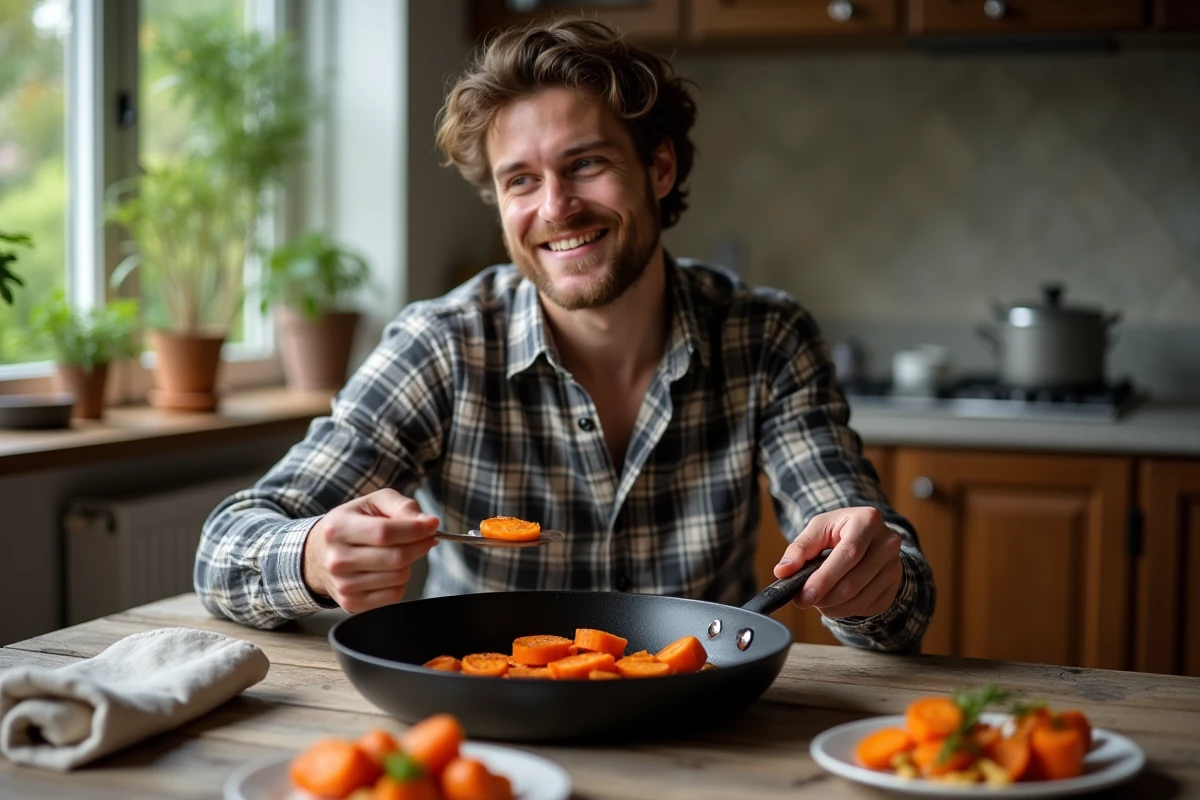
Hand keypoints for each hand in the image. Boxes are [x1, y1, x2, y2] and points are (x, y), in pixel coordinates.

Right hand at [302, 489, 438, 613]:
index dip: (415, 530)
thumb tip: (428, 523)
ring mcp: (343, 585)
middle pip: (395, 558)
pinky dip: (400, 581)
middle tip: (426, 537)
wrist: (318, 554)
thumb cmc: (352, 524)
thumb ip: (402, 506)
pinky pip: (394, 594)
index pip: (385, 533)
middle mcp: (337, 560)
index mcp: (338, 529)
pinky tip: (389, 569)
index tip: (431, 525)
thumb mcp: (373, 503)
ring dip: (409, 563)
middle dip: (420, 545)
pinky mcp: (352, 603)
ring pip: (399, 577)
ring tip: (398, 551)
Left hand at [772, 507, 902, 618]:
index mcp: (868, 521)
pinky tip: (834, 601)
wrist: (869, 536)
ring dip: (832, 606)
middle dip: (824, 597)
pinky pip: (867, 607)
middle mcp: (888, 543)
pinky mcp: (895, 585)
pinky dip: (845, 610)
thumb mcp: (818, 529)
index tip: (803, 595)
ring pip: (860, 599)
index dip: (824, 579)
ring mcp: (895, 566)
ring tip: (817, 599)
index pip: (848, 555)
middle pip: (853, 582)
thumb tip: (783, 571)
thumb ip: (799, 548)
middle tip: (803, 600)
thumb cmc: (839, 530)